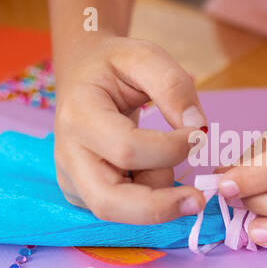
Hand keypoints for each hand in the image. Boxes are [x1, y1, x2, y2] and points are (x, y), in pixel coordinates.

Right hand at [53, 36, 206, 223]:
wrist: (81, 73)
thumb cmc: (112, 65)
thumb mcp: (144, 55)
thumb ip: (174, 86)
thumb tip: (198, 129)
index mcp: (78, 116)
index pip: (126, 149)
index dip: (170, 149)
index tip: (198, 134)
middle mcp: (68, 156)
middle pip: (108, 202)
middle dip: (158, 208)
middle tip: (197, 201)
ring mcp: (71, 180)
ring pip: (117, 212)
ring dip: (155, 196)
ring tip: (162, 159)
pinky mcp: (82, 194)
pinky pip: (121, 210)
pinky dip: (147, 197)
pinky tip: (148, 168)